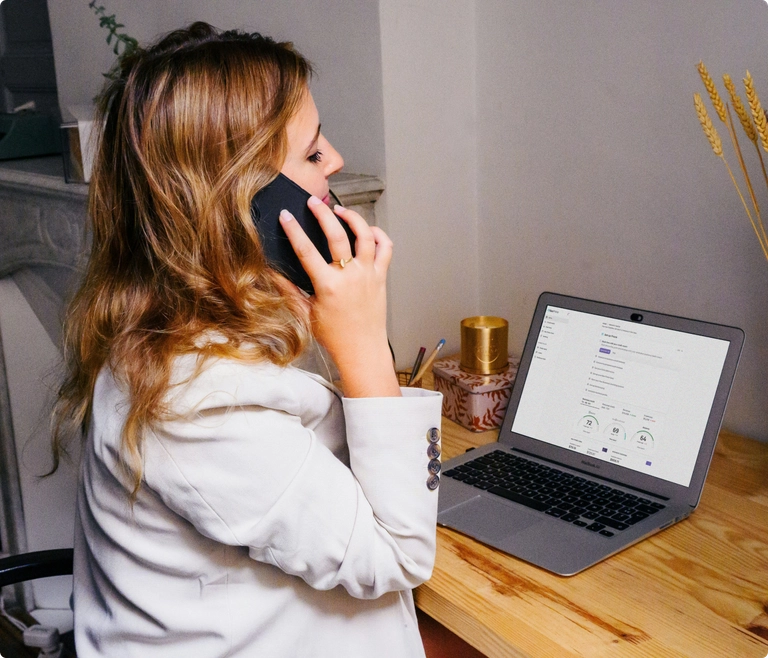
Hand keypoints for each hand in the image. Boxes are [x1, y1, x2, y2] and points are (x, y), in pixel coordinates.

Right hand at [279, 197, 399, 396]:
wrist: (363, 350)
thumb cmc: (334, 336)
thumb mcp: (306, 314)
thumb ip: (289, 291)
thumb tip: (271, 272)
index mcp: (329, 286)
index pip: (307, 251)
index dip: (293, 230)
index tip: (286, 216)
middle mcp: (350, 277)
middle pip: (337, 235)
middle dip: (323, 214)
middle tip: (313, 202)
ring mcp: (369, 275)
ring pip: (365, 236)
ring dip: (353, 218)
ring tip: (340, 211)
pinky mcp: (381, 277)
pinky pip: (385, 248)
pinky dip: (377, 235)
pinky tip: (366, 230)